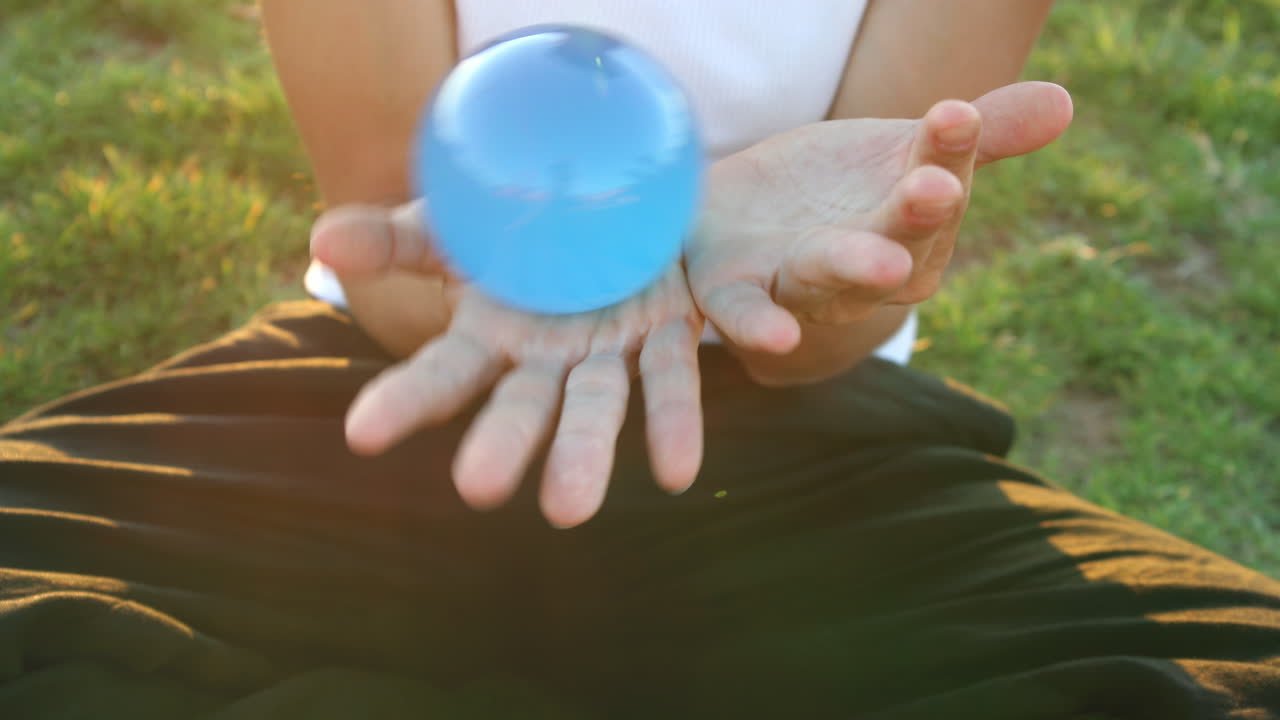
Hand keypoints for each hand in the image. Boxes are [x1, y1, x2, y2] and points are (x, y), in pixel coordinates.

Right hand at [311, 203, 703, 527]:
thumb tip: (320, 242)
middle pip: (523, 408)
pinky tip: (678, 470)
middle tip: (477, 489)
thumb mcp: (454, 225)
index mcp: (491, 337)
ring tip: (570, 508)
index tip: (360, 435)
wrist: (607, 202)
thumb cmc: (517, 227)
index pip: (442, 375)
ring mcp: (608, 354)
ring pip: (599, 406)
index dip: (404, 401)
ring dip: (587, 452)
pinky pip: (672, 378)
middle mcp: (546, 361)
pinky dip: (676, 420)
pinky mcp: (669, 335)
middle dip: (504, 445)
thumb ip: (394, 240)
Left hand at [686, 82, 1073, 355]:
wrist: (740, 225)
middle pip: (897, 244)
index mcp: (914, 236)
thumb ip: (975, 135)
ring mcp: (800, 285)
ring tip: (884, 262)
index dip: (952, 153)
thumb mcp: (904, 153)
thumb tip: (1064, 101)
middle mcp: (865, 274)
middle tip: (937, 189)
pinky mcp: (735, 292)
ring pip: (830, 279)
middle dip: (916, 219)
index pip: (940, 190)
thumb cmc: (837, 188)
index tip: (958, 112)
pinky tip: (777, 339)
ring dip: (855, 269)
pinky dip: (762, 328)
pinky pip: (748, 314)